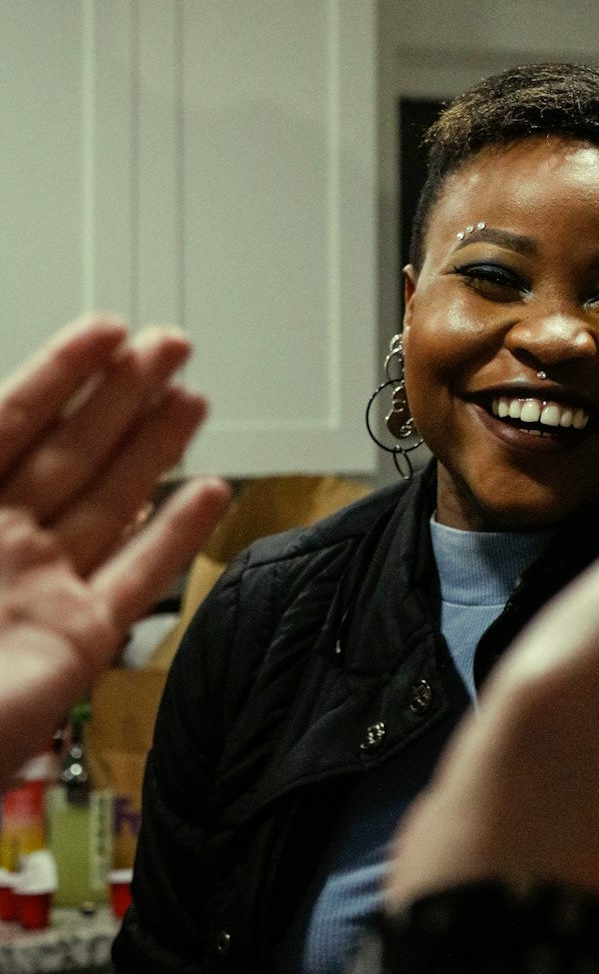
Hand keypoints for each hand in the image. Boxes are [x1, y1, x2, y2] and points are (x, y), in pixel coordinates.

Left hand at [0, 315, 228, 785]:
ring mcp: (42, 588)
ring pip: (111, 500)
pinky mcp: (78, 641)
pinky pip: (138, 578)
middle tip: (168, 346)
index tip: (105, 331)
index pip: (12, 419)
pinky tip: (204, 496)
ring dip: (155, 446)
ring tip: (191, 397)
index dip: (61, 373)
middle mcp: (0, 542)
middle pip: (73, 448)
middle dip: (123, 392)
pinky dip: (178, 535)